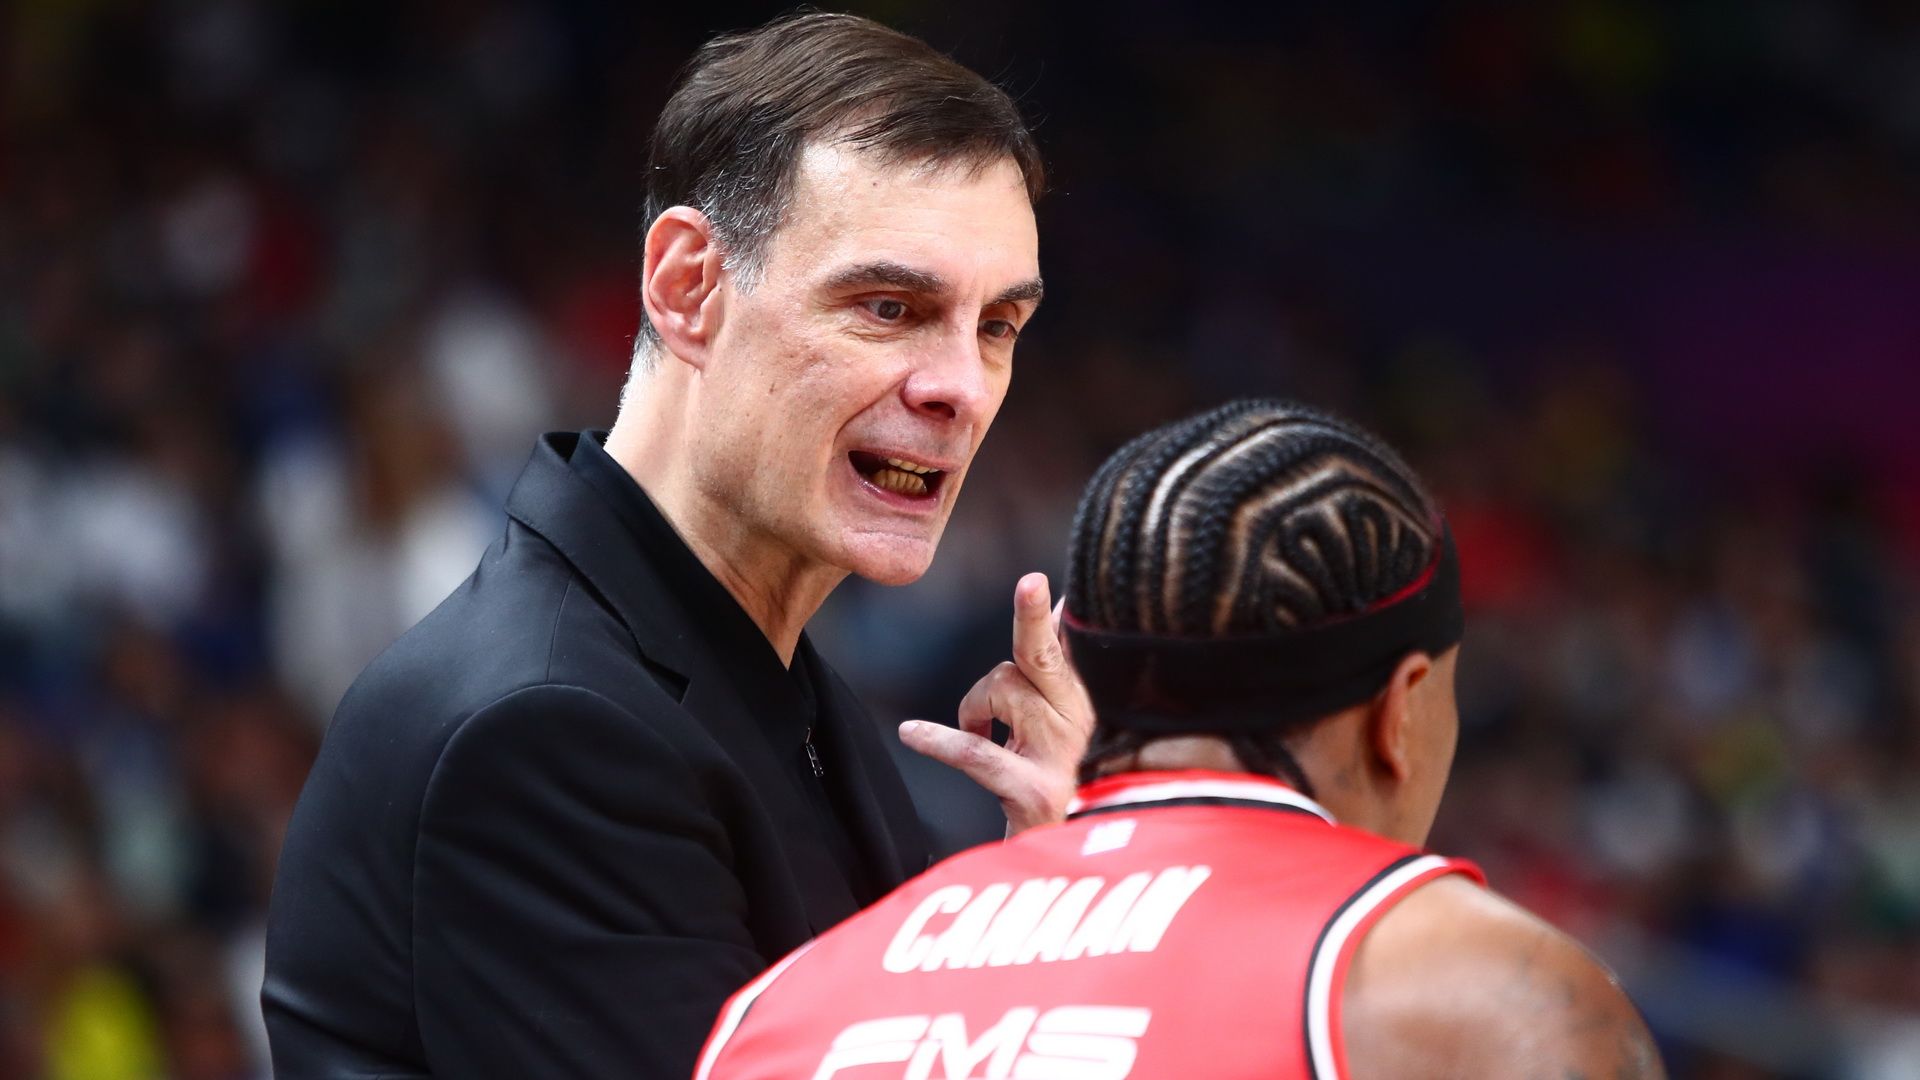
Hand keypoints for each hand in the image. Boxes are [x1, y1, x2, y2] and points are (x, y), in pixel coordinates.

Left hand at [898, 572, 1093, 834]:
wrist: (1061, 856)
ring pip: (1002, 690)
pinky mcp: (1036, 791)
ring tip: (981, 732)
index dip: (1050, 614)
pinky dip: (941, 740)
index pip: (1068, 644)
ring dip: (974, 705)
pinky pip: (978, 753)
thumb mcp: (1057, 718)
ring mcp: (1061, 757)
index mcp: (1085, 699)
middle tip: (1030, 582)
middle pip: (1043, 657)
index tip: (1038, 581)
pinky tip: (913, 734)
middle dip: (1032, 619)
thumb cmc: (1050, 776)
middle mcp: (1080, 721)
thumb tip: (1057, 603)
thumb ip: (1055, 663)